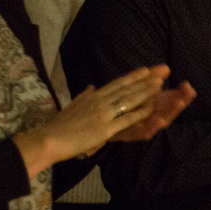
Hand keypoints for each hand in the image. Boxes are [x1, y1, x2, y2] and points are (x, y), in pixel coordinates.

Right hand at [18, 65, 170, 174]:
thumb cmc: (59, 126)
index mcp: (93, 97)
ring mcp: (103, 114)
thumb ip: (84, 96)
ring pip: (128, 100)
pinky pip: (126, 119)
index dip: (132, 77)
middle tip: (161, 72)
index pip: (117, 83)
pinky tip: (150, 108)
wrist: (49, 139)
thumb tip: (91, 87)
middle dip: (145, 80)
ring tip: (160, 84)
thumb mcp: (73, 106)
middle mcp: (100, 102)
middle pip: (126, 88)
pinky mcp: (105, 129)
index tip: (146, 70)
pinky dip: (139, 113)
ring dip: (145, 92)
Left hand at [111, 81, 195, 141]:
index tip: (188, 85)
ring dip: (171, 112)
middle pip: (170, 109)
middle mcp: (154, 115)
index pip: (173, 98)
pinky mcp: (135, 133)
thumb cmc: (126, 104)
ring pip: (162, 120)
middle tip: (188, 94)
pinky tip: (160, 120)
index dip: (182, 93)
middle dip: (180, 102)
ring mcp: (146, 125)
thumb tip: (166, 68)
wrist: (103, 121)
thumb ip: (152, 78)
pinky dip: (154, 126)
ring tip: (179, 104)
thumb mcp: (139, 88)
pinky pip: (146, 131)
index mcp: (157, 104)